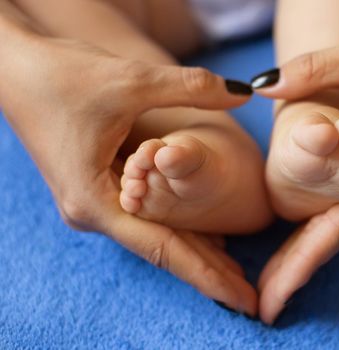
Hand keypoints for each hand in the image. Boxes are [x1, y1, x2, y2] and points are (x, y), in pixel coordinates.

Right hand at [0, 31, 257, 314]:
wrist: (12, 66)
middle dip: (208, 272)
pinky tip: (206, 236)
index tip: (244, 301)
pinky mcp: (97, 187)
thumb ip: (190, 88)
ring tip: (235, 273)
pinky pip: (145, 216)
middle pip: (161, 248)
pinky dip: (178, 227)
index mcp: (94, 200)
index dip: (208, 275)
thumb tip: (243, 91)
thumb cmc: (60, 74)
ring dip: (195, 250)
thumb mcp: (130, 81)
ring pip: (155, 233)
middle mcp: (93, 211)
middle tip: (250, 298)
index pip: (163, 248)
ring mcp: (94, 201)